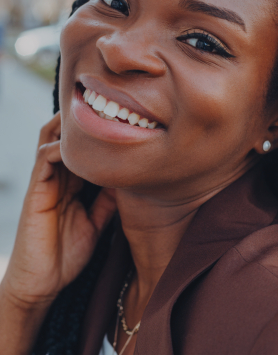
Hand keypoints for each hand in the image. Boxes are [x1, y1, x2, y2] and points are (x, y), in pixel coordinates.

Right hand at [1, 112, 116, 307]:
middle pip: (65, 137)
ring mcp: (44, 182)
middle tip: (107, 106)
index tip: (121, 120)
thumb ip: (107, 201)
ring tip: (94, 113)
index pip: (82, 150)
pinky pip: (45, 159)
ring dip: (70, 126)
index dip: (98, 135)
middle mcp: (58, 177)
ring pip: (52, 139)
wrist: (41, 284)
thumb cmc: (67, 254)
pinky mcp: (35, 191)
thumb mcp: (96, 223)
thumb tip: (130, 180)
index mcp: (71, 184)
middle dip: (83, 121)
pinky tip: (81, 146)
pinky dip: (61, 147)